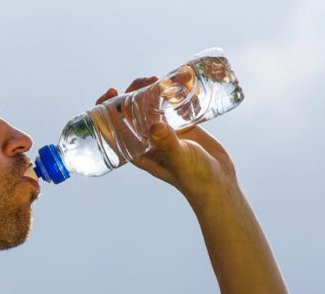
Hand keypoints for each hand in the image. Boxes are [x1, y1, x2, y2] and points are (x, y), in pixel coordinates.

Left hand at [95, 77, 236, 197]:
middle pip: (130, 110)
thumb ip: (167, 143)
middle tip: (148, 80)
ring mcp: (164, 131)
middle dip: (134, 92)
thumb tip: (154, 126)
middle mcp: (146, 139)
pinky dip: (175, 92)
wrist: (219, 182)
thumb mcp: (180, 158)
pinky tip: (182, 81)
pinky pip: (172, 105)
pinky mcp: (181, 126)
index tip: (112, 91)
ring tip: (162, 79)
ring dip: (153, 89)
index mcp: (136, 150)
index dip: (106, 108)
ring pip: (150, 105)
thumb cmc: (195, 177)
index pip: (112, 127)